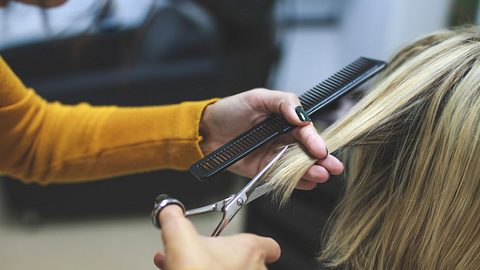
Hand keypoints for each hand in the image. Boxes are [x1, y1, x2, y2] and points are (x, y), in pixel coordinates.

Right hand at [153, 205, 280, 269]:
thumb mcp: (179, 236)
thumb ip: (175, 218)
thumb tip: (168, 210)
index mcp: (250, 250)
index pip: (269, 246)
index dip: (257, 243)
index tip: (247, 243)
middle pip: (245, 261)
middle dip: (220, 257)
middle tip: (201, 255)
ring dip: (208, 267)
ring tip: (185, 266)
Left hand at [199, 88, 343, 188]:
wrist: (205, 130)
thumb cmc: (230, 110)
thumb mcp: (257, 97)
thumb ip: (283, 102)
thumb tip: (302, 116)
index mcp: (284, 120)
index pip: (305, 131)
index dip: (315, 140)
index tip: (321, 149)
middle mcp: (282, 139)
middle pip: (306, 151)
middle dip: (322, 160)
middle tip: (333, 167)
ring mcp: (273, 156)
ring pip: (297, 166)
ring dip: (310, 172)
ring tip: (320, 175)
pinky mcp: (263, 171)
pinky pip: (281, 177)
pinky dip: (295, 182)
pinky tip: (307, 184)